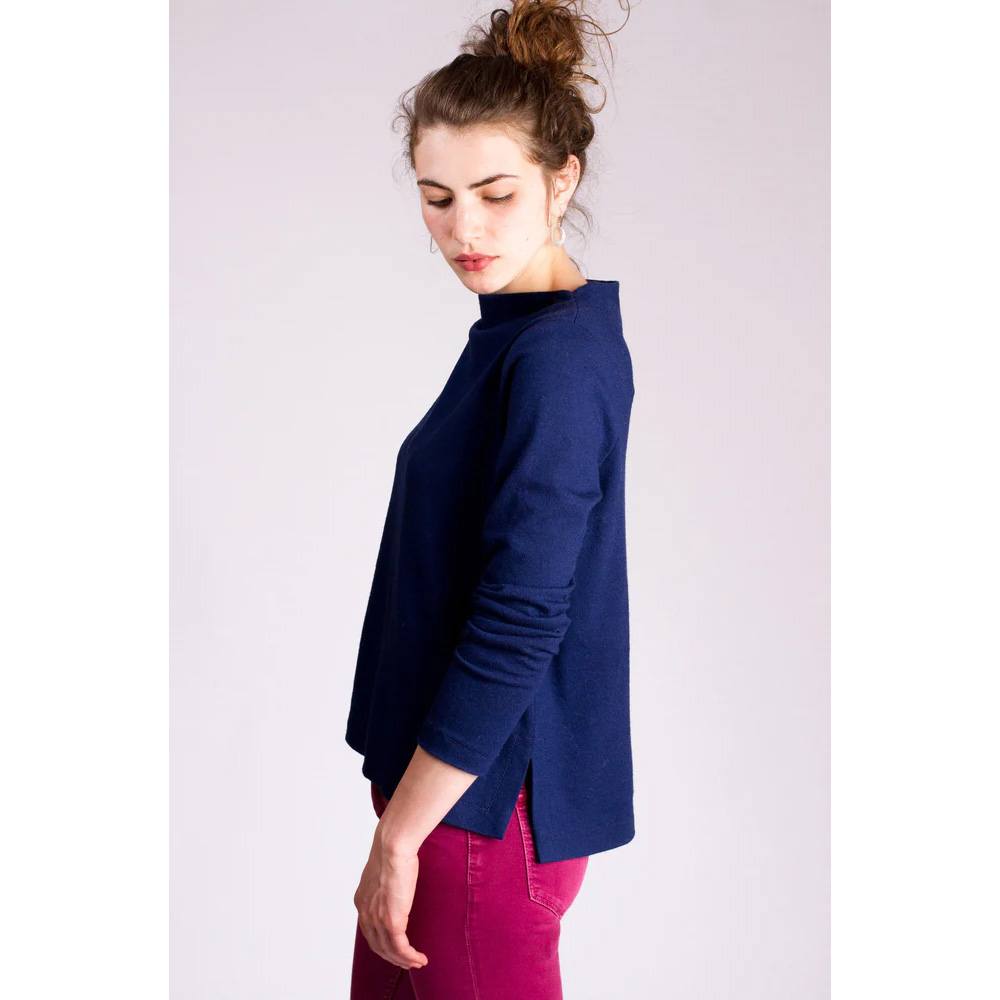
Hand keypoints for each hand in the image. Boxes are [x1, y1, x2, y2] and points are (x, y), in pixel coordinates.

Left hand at [353, 833, 428, 970]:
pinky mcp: (391, 921)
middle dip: (392, 956)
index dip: (382, 942)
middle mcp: (365, 912)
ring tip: (417, 962)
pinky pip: (400, 948)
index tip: (395, 947)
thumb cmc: (393, 850)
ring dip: (404, 960)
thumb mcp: (384, 870)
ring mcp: (377, 918)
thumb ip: (386, 883)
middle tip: (407, 961)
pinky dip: (409, 957)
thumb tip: (396, 881)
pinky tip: (419, 958)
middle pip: (377, 945)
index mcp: (362, 900)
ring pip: (389, 950)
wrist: (393, 845)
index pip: (370, 930)